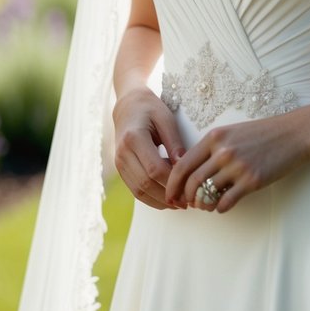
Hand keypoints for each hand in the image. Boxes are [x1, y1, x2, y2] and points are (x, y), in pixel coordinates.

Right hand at [113, 86, 187, 209]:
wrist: (128, 106)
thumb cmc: (150, 109)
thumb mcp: (166, 119)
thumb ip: (175, 143)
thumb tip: (184, 168)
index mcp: (134, 138)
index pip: (154, 169)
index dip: (172, 183)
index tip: (190, 188)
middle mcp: (123, 153)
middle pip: (145, 184)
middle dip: (167, 196)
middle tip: (187, 202)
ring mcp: (119, 163)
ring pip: (138, 191)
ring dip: (159, 201)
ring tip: (179, 204)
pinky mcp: (121, 169)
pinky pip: (135, 190)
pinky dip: (151, 198)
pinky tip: (167, 199)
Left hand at [165, 113, 308, 213]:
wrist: (294, 134)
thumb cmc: (262, 134)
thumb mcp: (231, 133)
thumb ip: (211, 149)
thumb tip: (191, 173)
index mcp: (214, 138)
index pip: (182, 165)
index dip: (172, 184)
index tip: (171, 194)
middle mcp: (222, 152)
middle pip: (191, 182)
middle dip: (185, 198)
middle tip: (186, 205)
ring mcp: (237, 167)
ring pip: (207, 194)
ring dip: (202, 204)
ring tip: (206, 205)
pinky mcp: (252, 181)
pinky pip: (226, 202)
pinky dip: (220, 208)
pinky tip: (223, 206)